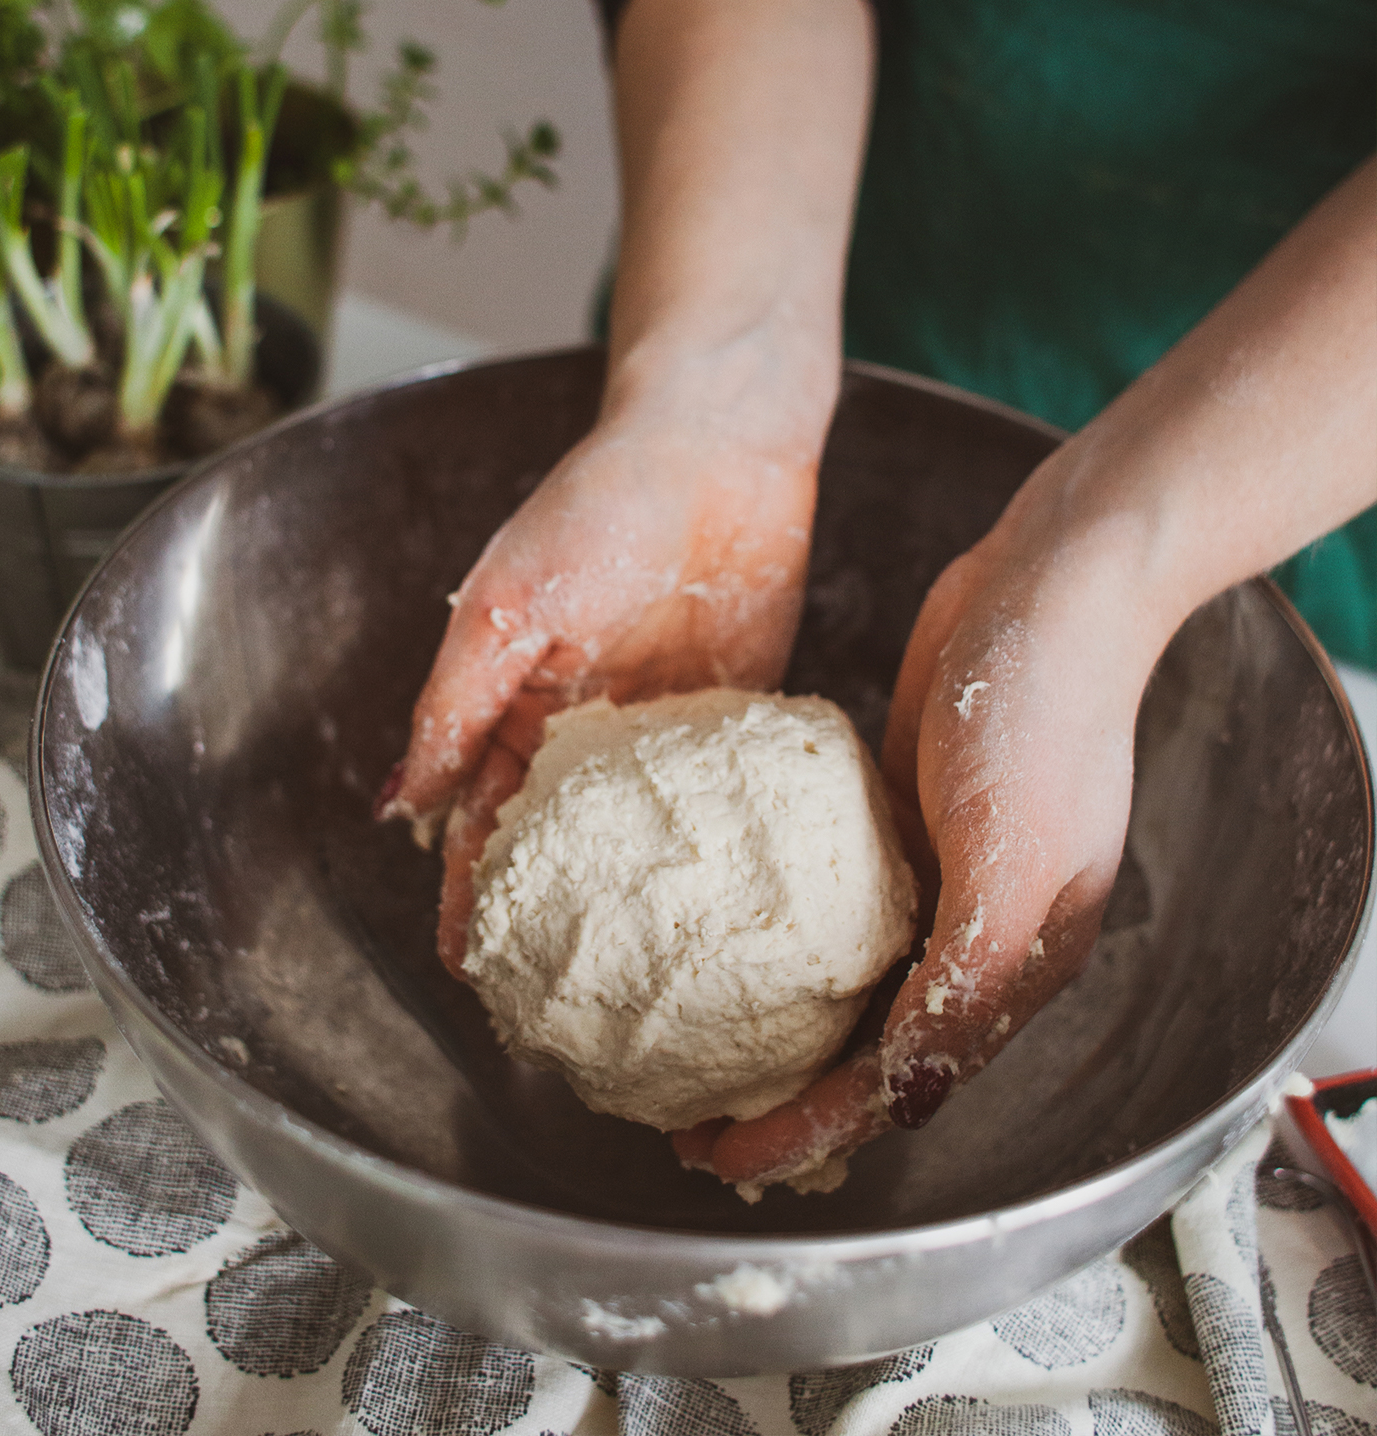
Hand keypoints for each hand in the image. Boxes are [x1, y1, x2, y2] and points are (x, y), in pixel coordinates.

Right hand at [383, 346, 833, 977]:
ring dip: (630, 902)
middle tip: (555, 1001)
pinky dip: (710, 851)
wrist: (716, 447)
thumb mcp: (508, 605)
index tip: (467, 970)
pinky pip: (715, 799)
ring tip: (638, 978)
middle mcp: (583, 730)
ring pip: (636, 837)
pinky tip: (721, 905)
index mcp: (517, 705)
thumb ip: (457, 703)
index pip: (483, 820)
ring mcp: (658, 729)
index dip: (471, 894)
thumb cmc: (600, 506)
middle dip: (550, 919)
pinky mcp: (727, 717)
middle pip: (559, 846)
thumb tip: (403, 805)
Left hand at [695, 439, 1171, 1190]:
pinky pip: (829, 900)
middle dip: (781, 1098)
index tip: (720, 1155)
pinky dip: (776, 934)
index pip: (895, 1084)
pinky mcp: (895, 818)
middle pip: (866, 1050)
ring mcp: (932, 874)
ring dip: (774, 1026)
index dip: (806, 1132)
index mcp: (1012, 963)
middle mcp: (973, 935)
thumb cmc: (1046, 713)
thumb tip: (906, 1090)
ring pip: (843, 983)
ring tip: (691, 1046)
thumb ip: (971, 981)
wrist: (1051, 583)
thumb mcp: (1017, 858)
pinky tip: (718, 931)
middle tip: (688, 1119)